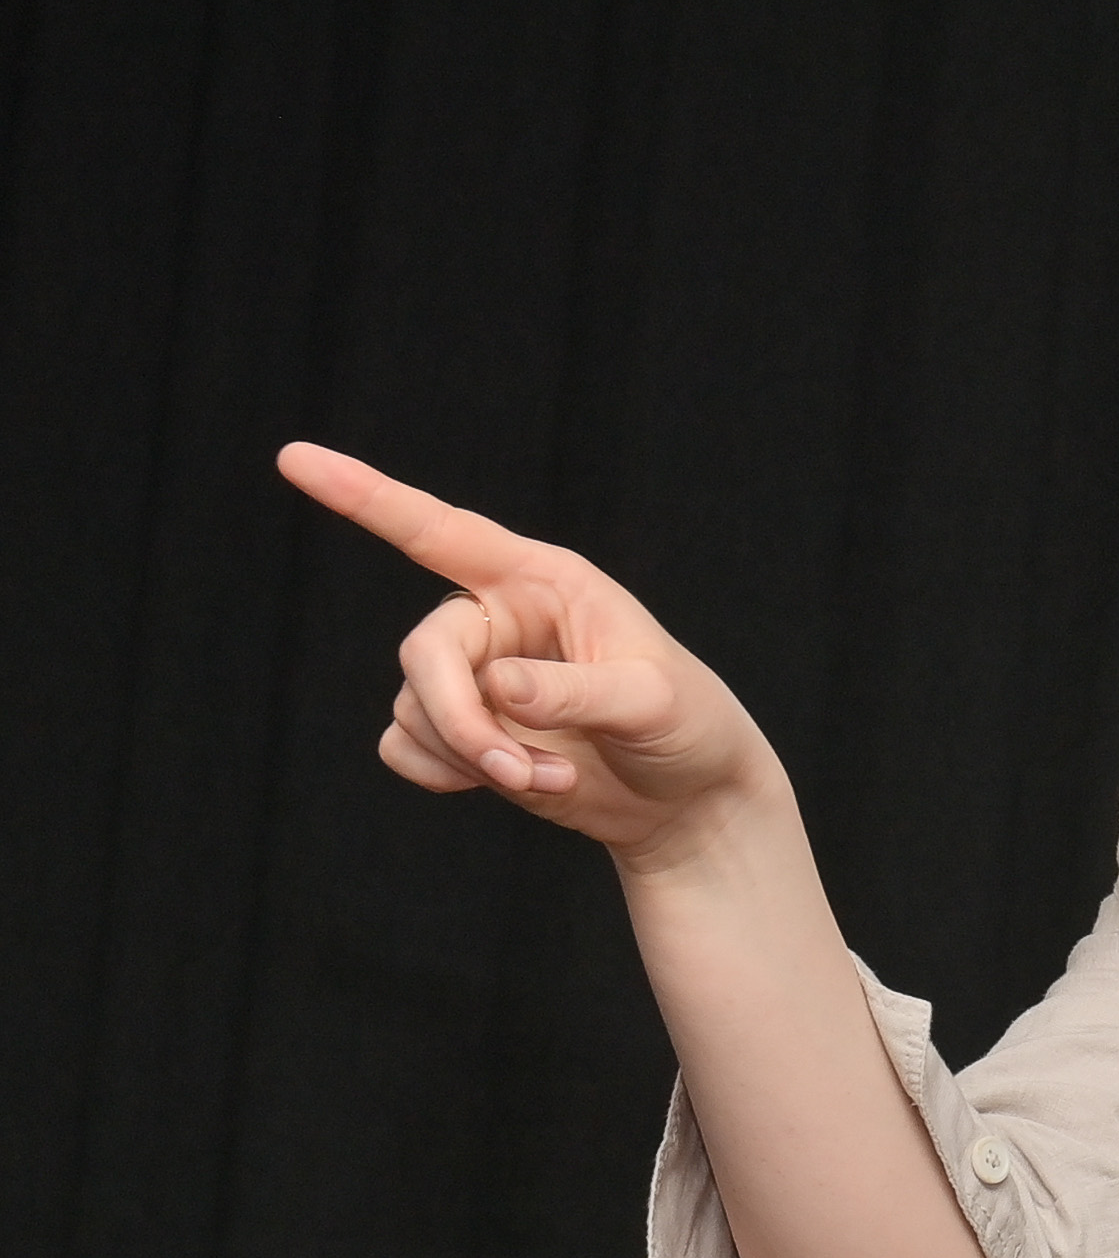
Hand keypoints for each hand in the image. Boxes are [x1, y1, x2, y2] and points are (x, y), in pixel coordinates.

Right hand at [277, 442, 779, 865]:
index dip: (367, 496)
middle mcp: (498, 617)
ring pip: (411, 707)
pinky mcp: (459, 730)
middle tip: (517, 771)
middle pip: (422, 651)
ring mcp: (473, 675)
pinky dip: (448, 775)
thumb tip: (497, 687)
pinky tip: (515, 783)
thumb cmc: (686, 727)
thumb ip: (577, 691)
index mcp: (544, 580)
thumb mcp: (652, 701)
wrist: (684, 799)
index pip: (442, 531)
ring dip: (471, 756)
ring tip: (550, 775)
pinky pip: (403, 746)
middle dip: (460, 718)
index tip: (293, 458)